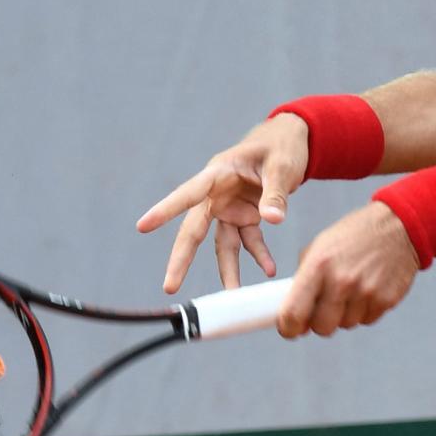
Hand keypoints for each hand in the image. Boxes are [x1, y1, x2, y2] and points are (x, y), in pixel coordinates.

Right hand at [136, 113, 310, 293]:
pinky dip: (259, 255)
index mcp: (218, 173)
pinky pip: (248, 241)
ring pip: (221, 243)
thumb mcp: (282, 166)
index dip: (166, 210)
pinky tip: (269, 269)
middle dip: (182, 259)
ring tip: (232, 294)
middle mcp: (217, 194)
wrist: (292, 141)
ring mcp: (229, 207)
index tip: (143, 226)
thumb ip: (275, 193)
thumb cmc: (281, 146)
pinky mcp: (245, 216)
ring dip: (228, 269)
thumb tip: (273, 220)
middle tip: (170, 286)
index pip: (188, 193)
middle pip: (194, 229)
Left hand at [279, 206, 420, 337]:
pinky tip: (368, 289)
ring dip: (344, 314)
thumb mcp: (320, 247)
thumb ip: (304, 279)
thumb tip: (294, 314)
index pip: (294, 313)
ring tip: (352, 289)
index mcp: (318, 265)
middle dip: (320, 322)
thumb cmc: (353, 237)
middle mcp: (342, 281)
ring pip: (346, 325)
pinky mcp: (386, 300)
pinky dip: (364, 311)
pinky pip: (366, 320)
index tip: (289, 330)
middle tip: (324, 308)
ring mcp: (366, 292)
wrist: (397, 227)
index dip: (288, 328)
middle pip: (322, 328)